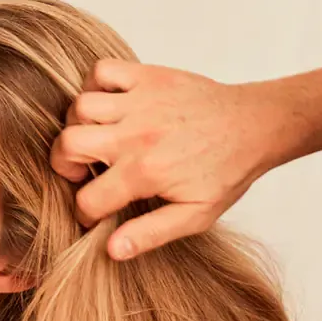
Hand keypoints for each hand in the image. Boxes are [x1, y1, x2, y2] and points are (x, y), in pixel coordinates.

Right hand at [51, 60, 282, 258]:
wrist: (256, 125)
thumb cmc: (227, 171)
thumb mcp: (196, 216)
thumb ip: (151, 233)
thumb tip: (112, 249)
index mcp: (146, 172)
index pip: (88, 199)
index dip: (86, 213)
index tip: (95, 213)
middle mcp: (137, 134)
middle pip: (68, 144)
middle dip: (65, 164)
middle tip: (84, 172)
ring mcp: (141, 101)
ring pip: (79, 107)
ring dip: (80, 125)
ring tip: (99, 139)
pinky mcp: (148, 76)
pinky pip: (102, 71)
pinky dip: (96, 85)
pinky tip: (111, 106)